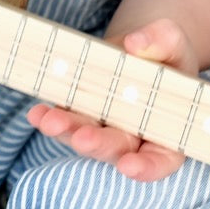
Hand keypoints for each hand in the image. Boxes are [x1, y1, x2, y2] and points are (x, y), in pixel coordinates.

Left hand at [27, 18, 196, 181]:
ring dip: (67, 132)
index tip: (129, 166)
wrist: (139, 50)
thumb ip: (163, 41)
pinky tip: (37, 112)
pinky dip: (50, 116)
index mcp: (168, 132)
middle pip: (117, 149)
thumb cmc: (167, 54)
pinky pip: (66, 118)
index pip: (162, 159)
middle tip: (82, 139)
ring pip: (85, 137)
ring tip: (49, 121)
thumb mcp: (173, 43)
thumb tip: (135, 43)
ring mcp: (104, 128)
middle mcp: (135, 139)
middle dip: (98, 144)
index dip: (147, 167)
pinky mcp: (81, 115)